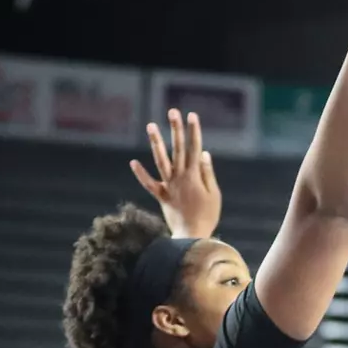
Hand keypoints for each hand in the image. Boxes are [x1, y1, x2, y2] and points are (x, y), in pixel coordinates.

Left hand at [130, 109, 221, 240]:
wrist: (192, 236)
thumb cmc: (208, 216)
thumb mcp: (214, 194)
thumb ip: (207, 173)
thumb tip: (203, 153)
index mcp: (194, 176)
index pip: (194, 148)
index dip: (194, 131)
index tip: (192, 115)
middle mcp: (180, 178)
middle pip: (178, 149)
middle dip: (176, 129)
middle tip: (173, 111)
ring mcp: (169, 186)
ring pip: (161, 160)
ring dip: (156, 142)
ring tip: (151, 125)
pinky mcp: (161, 196)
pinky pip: (149, 184)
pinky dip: (141, 174)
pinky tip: (133, 162)